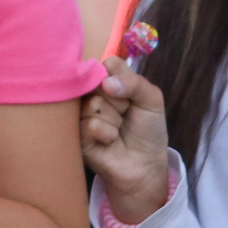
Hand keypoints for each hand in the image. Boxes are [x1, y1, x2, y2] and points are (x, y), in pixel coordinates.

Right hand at [82, 56, 171, 224]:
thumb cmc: (147, 130)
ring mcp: (81, 113)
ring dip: (114, 119)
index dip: (121, 79)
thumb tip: (106, 82)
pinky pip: (91, 124)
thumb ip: (134, 83)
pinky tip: (110, 141)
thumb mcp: (151, 100)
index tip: (129, 94)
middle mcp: (91, 94)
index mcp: (108, 81)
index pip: (107, 63)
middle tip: (125, 113)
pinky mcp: (76, 134)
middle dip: (120, 100)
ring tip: (118, 130)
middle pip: (97, 82)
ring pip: (94, 103)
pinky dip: (107, 133)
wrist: (144, 164)